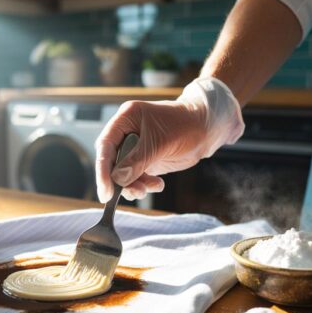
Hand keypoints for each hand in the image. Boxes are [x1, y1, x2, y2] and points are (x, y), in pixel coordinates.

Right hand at [94, 78, 243, 201]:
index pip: (105, 145)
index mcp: (126, 119)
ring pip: (123, 173)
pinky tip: (157, 184)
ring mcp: (135, 147)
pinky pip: (136, 177)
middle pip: (111, 161)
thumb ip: (137, 161)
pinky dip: (144, 185)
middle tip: (131, 193)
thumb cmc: (186, 126)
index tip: (106, 192)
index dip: (103, 170)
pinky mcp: (145, 159)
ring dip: (133, 185)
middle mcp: (127, 132)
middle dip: (120, 180)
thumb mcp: (160, 143)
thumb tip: (117, 179)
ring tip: (148, 189)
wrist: (208, 128)